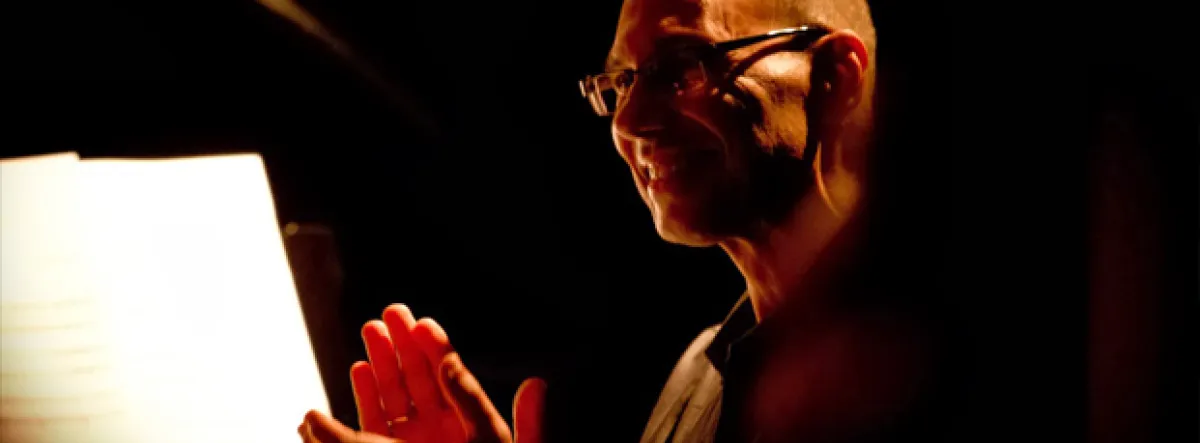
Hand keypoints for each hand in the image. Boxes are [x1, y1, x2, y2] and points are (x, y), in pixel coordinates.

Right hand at [299, 304, 545, 442]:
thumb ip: (529, 427)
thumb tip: (539, 383)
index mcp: (474, 432)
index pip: (452, 381)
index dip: (437, 349)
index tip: (422, 321)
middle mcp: (439, 437)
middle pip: (417, 383)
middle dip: (401, 347)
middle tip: (388, 312)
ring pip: (391, 402)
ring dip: (378, 367)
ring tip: (369, 333)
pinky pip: (370, 430)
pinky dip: (357, 405)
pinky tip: (354, 375)